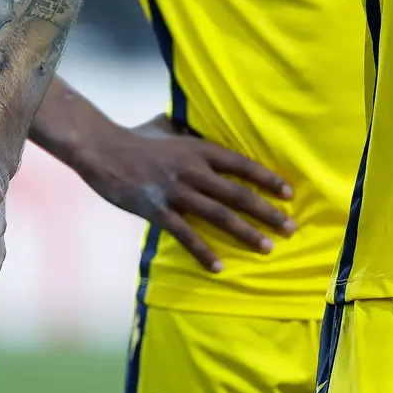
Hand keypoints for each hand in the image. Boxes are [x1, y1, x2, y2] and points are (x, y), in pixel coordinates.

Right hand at [79, 116, 293, 273]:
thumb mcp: (170, 128)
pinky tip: (219, 266)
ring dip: (246, 233)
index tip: (289, 194)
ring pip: (220, 216)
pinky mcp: (158, 210)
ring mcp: (177, 192)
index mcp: (201, 150)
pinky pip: (186, 235)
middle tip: (290, 229)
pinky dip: (203, 252)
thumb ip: (190, 131)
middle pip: (239, 194)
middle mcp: (194, 170)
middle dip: (268, 213)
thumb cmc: (137, 137)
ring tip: (267, 248)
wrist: (102, 149)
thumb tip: (200, 125)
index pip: (244, 166)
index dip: (269, 180)